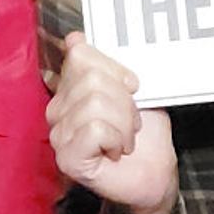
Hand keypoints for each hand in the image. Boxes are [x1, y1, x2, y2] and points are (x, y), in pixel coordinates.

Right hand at [47, 32, 178, 213]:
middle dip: (124, 101)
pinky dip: (116, 139)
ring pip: (95, 104)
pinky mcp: (67, 158)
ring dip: (123, 124)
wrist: (156, 174)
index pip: (81, 55)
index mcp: (69, 89)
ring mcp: (58, 135)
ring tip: (124, 139)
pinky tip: (115, 152)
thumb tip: (74, 39)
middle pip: (92, 79)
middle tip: (129, 123)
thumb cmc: (145, 135)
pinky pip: (95, 129)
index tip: (131, 88)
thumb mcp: (132, 90)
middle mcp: (57, 110)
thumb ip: (105, 64)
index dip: (114, 69)